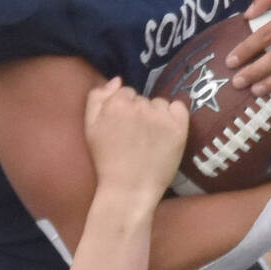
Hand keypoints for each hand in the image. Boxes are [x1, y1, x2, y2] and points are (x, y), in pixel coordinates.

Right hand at [84, 77, 186, 209]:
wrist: (128, 190)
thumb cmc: (106, 160)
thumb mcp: (90, 127)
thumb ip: (97, 98)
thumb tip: (117, 80)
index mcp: (116, 104)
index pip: (125, 93)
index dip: (124, 110)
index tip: (123, 128)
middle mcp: (139, 106)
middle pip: (142, 99)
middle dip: (139, 113)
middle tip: (135, 137)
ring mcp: (160, 117)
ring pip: (160, 104)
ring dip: (156, 115)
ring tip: (150, 139)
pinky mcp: (178, 128)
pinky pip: (179, 107)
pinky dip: (175, 116)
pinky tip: (167, 133)